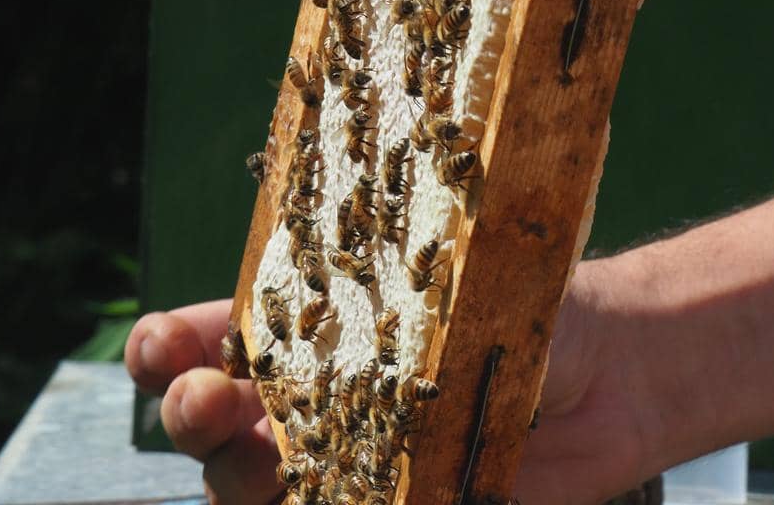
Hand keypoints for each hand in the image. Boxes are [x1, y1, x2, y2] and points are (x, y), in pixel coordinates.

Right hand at [123, 260, 668, 504]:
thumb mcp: (460, 290)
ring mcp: (345, 466)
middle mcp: (313, 401)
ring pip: (252, 488)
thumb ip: (396, 318)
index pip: (217, 337)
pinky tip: (310, 499)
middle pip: (214, 422)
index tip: (161, 345)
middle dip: (192, 411)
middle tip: (208, 401)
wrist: (612, 375)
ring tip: (271, 457)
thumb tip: (343, 349)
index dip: (174, 345)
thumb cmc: (531, 306)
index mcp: (314, 329)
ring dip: (239, 477)